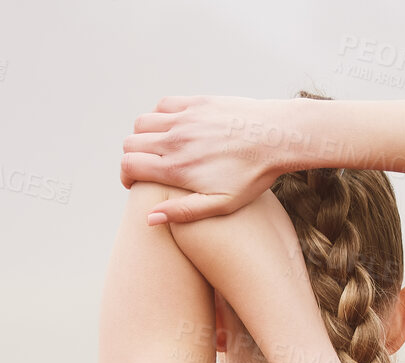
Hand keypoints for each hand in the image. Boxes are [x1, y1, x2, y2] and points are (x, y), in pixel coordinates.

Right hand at [120, 95, 291, 223]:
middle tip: (145, 168)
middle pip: (130, 143)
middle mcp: (176, 140)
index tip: (136, 183)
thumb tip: (148, 218)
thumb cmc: (253, 176)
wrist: (278, 137)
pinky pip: (163, 105)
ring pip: (142, 122)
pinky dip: (160, 116)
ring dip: (143, 136)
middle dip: (132, 158)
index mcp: (178, 168)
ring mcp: (185, 118)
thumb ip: (183, 212)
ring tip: (158, 149)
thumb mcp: (221, 205)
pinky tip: (173, 129)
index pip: (129, 165)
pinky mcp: (197, 103)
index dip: (126, 177)